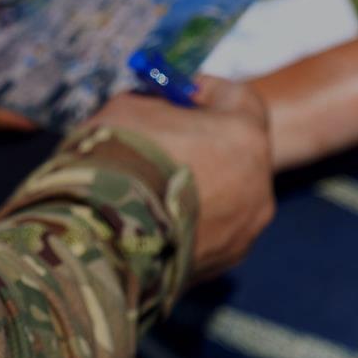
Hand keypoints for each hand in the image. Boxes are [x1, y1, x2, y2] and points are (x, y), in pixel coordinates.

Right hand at [86, 76, 274, 278]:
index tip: (176, 97)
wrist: (100, 236)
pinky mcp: (222, 263)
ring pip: (224, 198)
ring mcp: (244, 230)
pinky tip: (149, 225)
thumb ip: (153, 105)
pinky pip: (209, 234)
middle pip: (235, 153)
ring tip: (149, 194)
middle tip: (161, 145)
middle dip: (202, 146)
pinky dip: (186, 226)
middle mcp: (258, 184)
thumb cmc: (116, 161)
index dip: (205, 93)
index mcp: (243, 136)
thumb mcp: (127, 109)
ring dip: (195, 190)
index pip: (240, 99)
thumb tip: (155, 110)